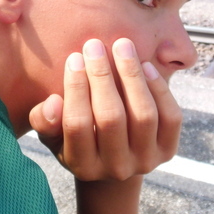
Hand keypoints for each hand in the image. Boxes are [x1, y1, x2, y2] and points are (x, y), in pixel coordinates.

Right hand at [29, 37, 182, 180]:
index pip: (76, 124)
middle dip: (101, 76)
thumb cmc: (75, 137)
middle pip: (111, 118)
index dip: (75, 88)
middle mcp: (116, 168)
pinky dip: (159, 88)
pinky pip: (169, 116)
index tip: (74, 58)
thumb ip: (44, 120)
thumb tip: (54, 102)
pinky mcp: (168, 150)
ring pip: (143, 115)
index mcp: (82, 166)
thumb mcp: (52, 133)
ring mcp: (145, 161)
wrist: (113, 157)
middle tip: (95, 45)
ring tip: (122, 46)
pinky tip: (145, 65)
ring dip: (131, 75)